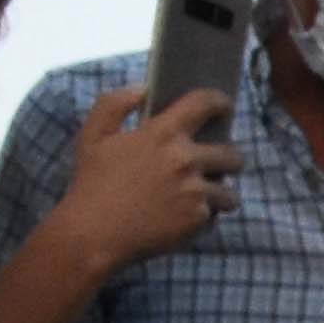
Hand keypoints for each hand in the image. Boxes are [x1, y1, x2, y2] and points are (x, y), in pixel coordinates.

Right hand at [47, 79, 235, 279]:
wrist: (93, 233)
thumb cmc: (91, 184)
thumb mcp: (92, 136)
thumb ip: (115, 104)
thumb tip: (143, 88)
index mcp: (161, 134)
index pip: (204, 104)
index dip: (218, 101)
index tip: (222, 106)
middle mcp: (184, 159)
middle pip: (232, 154)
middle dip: (227, 160)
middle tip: (214, 165)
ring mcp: (195, 190)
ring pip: (229, 191)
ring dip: (219, 194)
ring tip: (197, 196)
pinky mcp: (199, 218)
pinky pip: (214, 215)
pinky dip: (203, 217)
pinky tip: (180, 217)